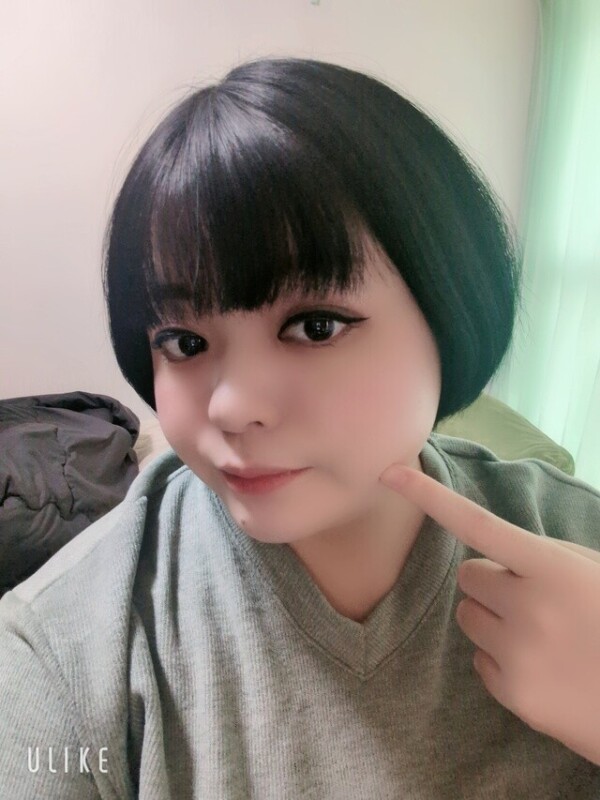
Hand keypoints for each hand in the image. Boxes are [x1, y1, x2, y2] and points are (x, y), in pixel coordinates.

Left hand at [379, 463, 599, 765]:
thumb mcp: (590, 572)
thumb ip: (541, 558)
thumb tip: (491, 554)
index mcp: (551, 567)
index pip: (475, 522)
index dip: (427, 495)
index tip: (387, 472)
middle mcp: (528, 607)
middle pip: (468, 576)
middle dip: (491, 584)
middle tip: (532, 601)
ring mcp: (518, 652)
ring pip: (467, 617)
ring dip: (493, 620)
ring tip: (540, 636)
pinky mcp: (513, 693)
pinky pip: (479, 660)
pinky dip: (502, 661)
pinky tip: (541, 668)